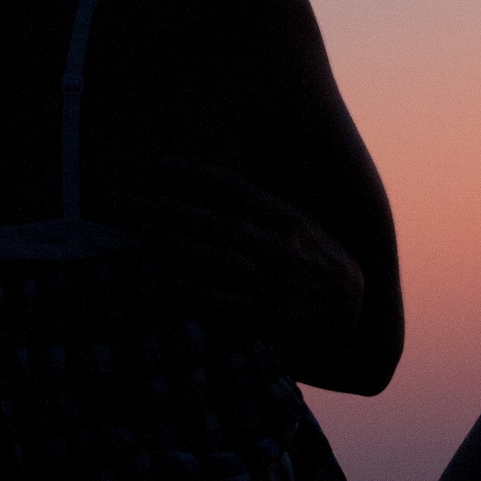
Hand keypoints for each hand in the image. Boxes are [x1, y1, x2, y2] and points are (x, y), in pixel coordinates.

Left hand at [110, 156, 364, 352]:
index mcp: (290, 218)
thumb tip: (216, 180)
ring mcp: (274, 282)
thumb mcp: (304, 224)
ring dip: (175, 246)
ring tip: (141, 234)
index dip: (198, 175)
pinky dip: (196, 291)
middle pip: (217, 223)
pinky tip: (168, 281)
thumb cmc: (318, 260)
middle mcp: (282, 247)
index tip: (162, 164)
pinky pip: (224, 302)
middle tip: (131, 204)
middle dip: (171, 211)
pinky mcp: (267, 315)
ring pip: (217, 259)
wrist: (348, 314)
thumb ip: (265, 205)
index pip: (238, 189)